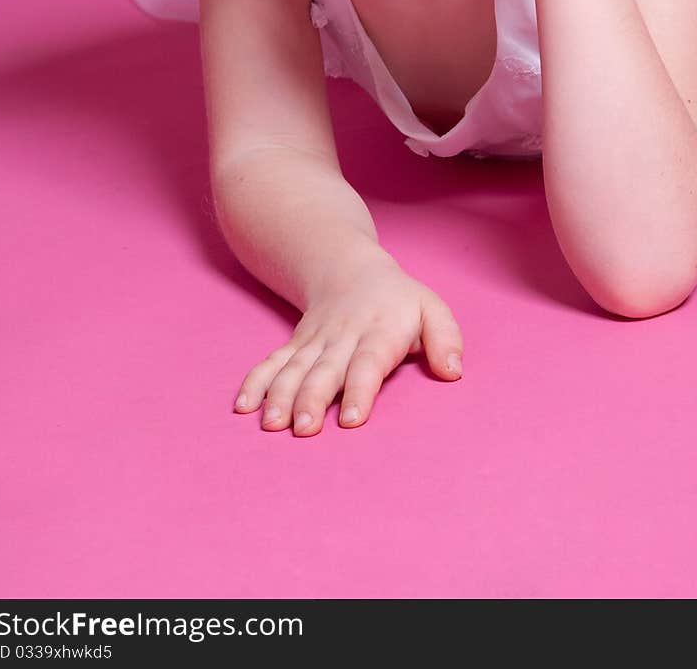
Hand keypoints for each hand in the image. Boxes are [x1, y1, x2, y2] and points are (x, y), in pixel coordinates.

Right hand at [234, 256, 462, 435]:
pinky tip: (243, 406)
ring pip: (294, 368)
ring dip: (280, 395)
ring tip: (271, 425)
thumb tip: (453, 371)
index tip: (352, 420)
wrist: (348, 267)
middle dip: (313, 399)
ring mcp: (314, 342)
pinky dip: (255, 382)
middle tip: (304, 430)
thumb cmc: (398, 300)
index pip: (369, 362)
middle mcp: (342, 338)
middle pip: (325, 370)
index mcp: (379, 332)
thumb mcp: (431, 309)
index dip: (360, 390)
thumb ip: (446, 338)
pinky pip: (272, 362)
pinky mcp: (294, 346)